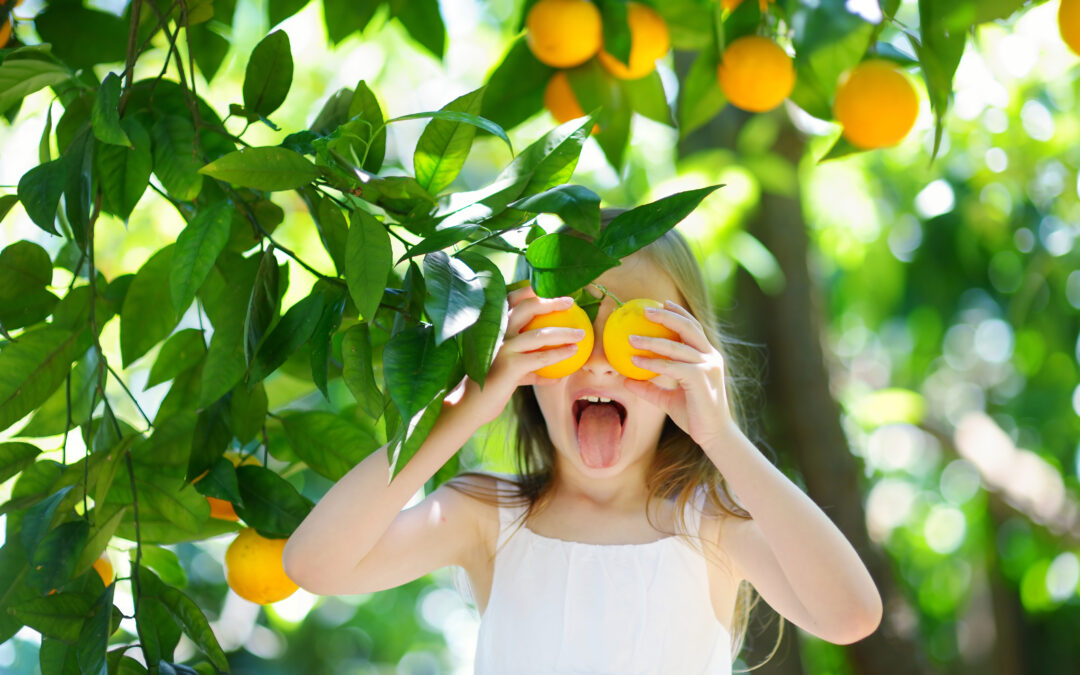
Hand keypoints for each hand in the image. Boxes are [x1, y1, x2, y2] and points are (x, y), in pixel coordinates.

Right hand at [456, 286, 584, 424]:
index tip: (551, 291)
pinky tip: (573, 354)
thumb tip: (556, 375)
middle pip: (526, 308)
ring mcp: (502, 347)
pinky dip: (559, 354)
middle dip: (550, 302)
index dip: (530, 292)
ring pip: (540, 334)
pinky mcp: (510, 365)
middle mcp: (496, 333)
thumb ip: (530, 368)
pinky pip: (541, 358)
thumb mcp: (511, 373)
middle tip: (570, 302)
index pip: (511, 301)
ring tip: (581, 334)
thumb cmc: (491, 387)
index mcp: (494, 328)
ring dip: (565, 332)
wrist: (470, 406)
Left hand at [621, 300, 735, 448]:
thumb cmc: (693, 415)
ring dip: (651, 340)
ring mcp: (707, 366)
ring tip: (630, 338)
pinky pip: (671, 366)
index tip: (661, 302)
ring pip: (677, 346)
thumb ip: (649, 387)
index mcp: (707, 357)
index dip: (679, 312)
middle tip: (644, 309)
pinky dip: (652, 362)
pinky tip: (635, 361)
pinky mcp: (701, 378)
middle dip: (666, 315)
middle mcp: (710, 357)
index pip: (694, 327)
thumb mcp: (667, 398)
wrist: (713, 436)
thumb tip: (626, 380)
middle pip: (688, 327)